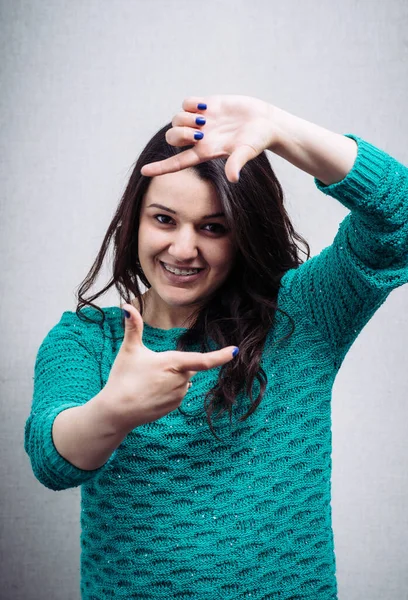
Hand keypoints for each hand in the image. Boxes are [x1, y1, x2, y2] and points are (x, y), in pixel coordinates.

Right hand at [103, 304, 237, 432]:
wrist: (117, 411)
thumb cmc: (122, 378)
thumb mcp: (128, 350)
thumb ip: (133, 327)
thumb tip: (126, 306)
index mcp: (173, 363)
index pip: (203, 360)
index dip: (221, 356)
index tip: (235, 351)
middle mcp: (181, 380)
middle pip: (186, 366)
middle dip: (173, 364)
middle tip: (149, 370)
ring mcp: (179, 395)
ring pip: (182, 379)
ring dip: (171, 377)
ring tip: (147, 382)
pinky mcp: (174, 405)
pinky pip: (178, 392)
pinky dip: (168, 389)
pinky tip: (151, 392)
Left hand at [140, 95, 277, 182]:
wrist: (266, 122)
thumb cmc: (258, 141)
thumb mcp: (246, 152)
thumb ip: (237, 163)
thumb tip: (233, 178)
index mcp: (205, 153)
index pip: (177, 163)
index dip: (160, 167)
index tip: (144, 171)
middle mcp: (199, 139)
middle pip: (172, 138)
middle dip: (179, 134)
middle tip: (198, 131)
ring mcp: (201, 122)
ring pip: (176, 119)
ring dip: (185, 118)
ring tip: (204, 119)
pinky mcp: (206, 106)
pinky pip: (187, 102)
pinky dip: (191, 103)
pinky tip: (206, 107)